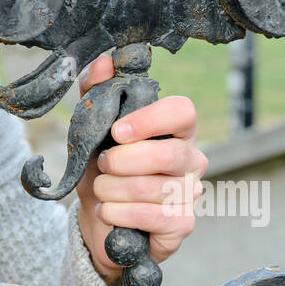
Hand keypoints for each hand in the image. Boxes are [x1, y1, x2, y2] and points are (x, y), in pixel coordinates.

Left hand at [75, 53, 206, 284]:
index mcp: (176, 130)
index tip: (117, 131)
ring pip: (152, 187)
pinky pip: (151, 216)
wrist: (99, 221)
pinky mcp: (182, 224)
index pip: (183, 111)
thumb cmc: (103, 171)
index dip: (150, 119)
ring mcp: (191, 193)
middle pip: (167, 153)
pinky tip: (109, 212)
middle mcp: (192, 159)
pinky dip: (119, 213)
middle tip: (102, 164)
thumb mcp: (92, 132)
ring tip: (102, 190)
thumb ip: (96, 94)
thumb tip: (104, 61)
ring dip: (112, 190)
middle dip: (121, 161)